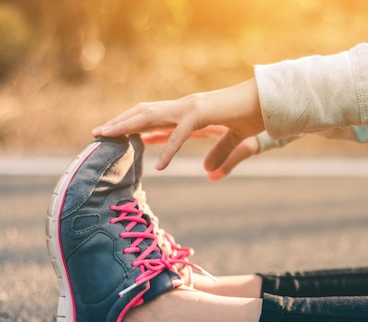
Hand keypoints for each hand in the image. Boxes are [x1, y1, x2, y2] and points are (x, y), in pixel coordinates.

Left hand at [92, 79, 264, 171]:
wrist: (271, 102)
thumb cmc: (254, 117)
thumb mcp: (234, 141)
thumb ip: (220, 155)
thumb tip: (208, 172)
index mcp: (190, 111)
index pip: (155, 117)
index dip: (133, 124)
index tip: (115, 134)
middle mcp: (186, 107)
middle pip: (144, 113)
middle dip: (119, 122)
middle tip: (96, 134)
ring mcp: (192, 108)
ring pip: (152, 116)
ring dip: (128, 126)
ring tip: (107, 137)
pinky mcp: (203, 114)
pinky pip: (181, 134)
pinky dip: (168, 149)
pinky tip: (159, 166)